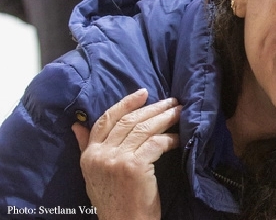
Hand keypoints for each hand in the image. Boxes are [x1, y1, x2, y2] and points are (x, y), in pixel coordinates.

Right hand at [71, 89, 180, 219]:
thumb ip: (86, 148)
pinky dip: (170, 138)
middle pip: (128, 121)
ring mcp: (117, 160)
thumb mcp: (93, 175)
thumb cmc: (115, 202)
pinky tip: (179, 137)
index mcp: (89, 155)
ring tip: (179, 111)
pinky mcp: (134, 166)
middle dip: (152, 108)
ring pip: (143, 128)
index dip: (125, 104)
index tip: (143, 93)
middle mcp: (100, 155)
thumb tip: (77, 126)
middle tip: (171, 101)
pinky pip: (156, 143)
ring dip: (164, 117)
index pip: (105, 120)